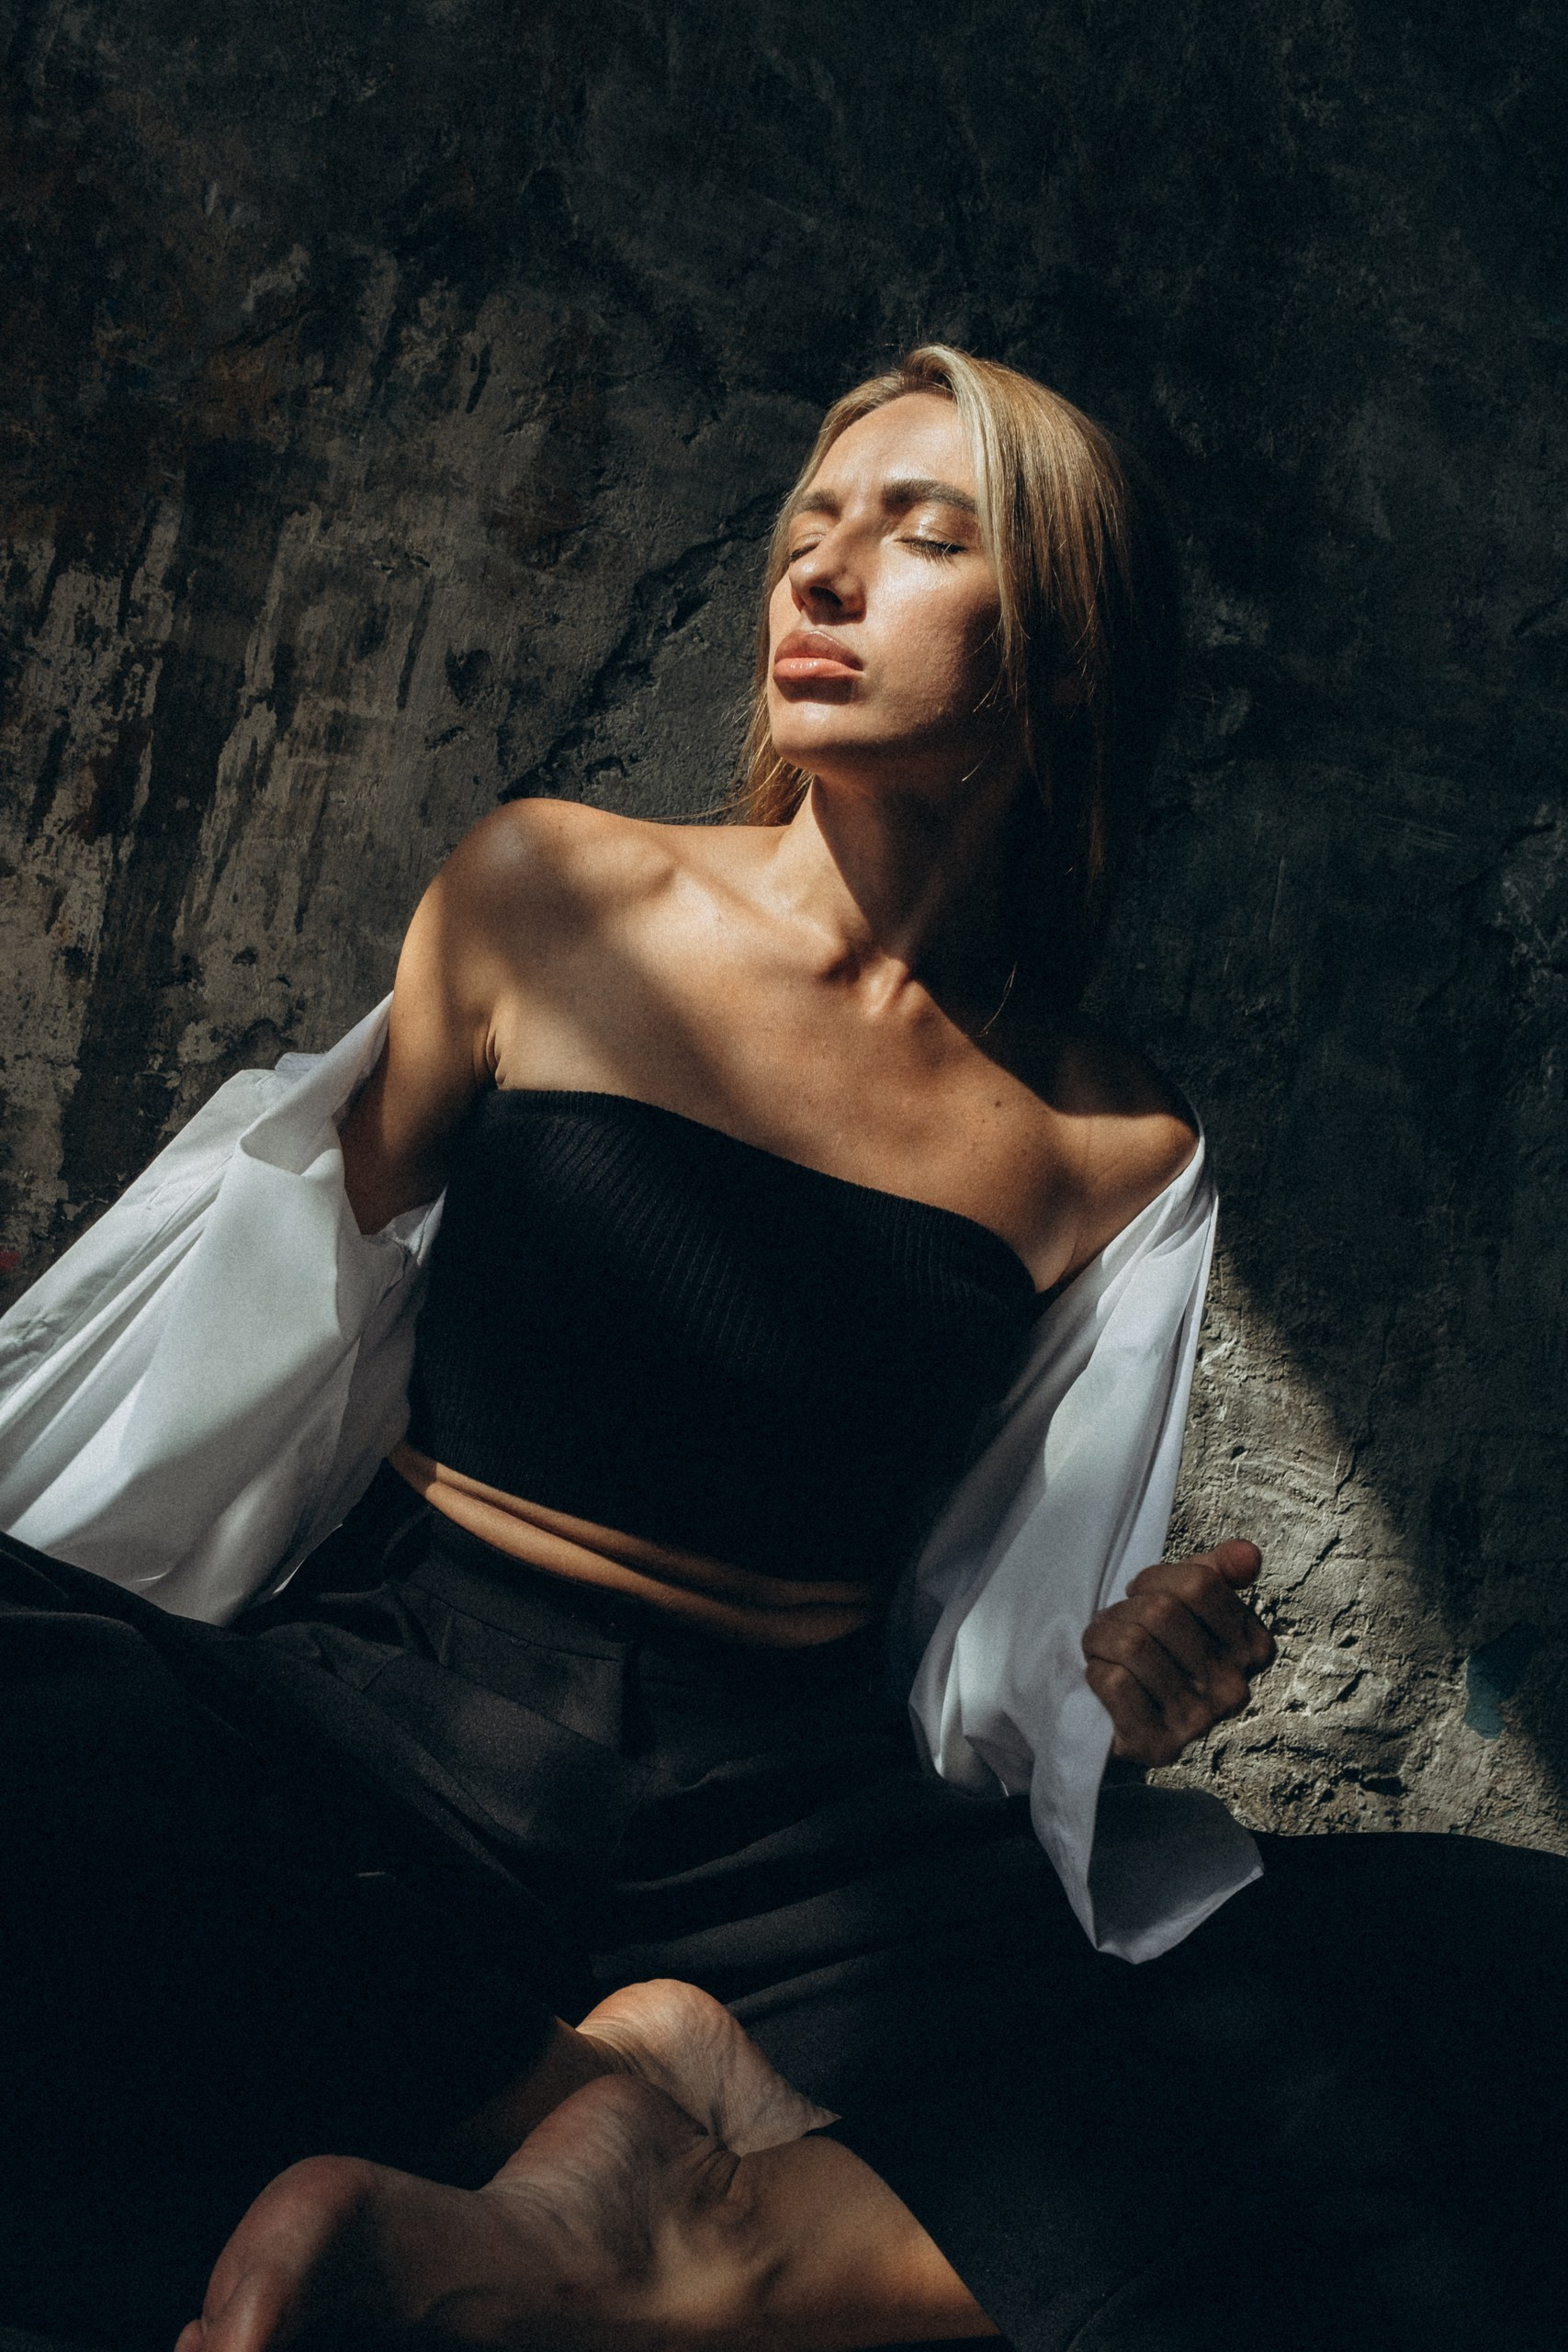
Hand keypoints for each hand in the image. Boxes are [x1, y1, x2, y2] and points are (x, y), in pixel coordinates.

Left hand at [1082, 1539, 1272, 1767]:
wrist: (1118, 1715)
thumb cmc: (1153, 1651)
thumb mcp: (1186, 1603)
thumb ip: (1218, 1572)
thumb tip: (1247, 1554)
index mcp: (1251, 1648)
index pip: (1199, 1583)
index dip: (1154, 1580)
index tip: (1141, 1596)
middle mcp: (1233, 1689)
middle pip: (1162, 1612)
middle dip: (1123, 1611)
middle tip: (1116, 1627)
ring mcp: (1198, 1721)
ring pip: (1133, 1644)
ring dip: (1101, 1639)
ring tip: (1104, 1651)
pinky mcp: (1159, 1745)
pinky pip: (1114, 1682)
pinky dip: (1095, 1672)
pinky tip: (1103, 1681)